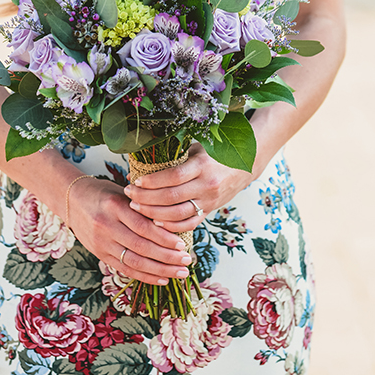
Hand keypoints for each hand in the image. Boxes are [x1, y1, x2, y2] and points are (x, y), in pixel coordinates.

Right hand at [68, 176, 194, 285]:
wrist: (72, 200)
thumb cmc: (103, 193)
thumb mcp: (123, 192)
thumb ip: (143, 207)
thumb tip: (174, 223)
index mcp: (114, 206)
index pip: (143, 227)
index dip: (164, 238)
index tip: (182, 244)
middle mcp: (106, 226)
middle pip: (141, 247)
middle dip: (167, 257)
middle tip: (187, 261)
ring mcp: (101, 243)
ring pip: (134, 262)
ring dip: (160, 270)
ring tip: (180, 273)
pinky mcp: (99, 254)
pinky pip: (125, 269)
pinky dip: (145, 276)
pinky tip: (162, 279)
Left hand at [123, 143, 250, 232]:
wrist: (245, 164)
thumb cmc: (215, 153)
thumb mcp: (196, 148)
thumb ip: (173, 157)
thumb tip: (142, 164)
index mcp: (202, 165)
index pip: (173, 177)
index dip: (152, 181)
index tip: (135, 181)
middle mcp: (207, 185)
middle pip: (172, 197)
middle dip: (147, 198)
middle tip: (129, 195)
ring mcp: (209, 200)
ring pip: (178, 214)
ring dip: (154, 213)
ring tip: (137, 207)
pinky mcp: (210, 211)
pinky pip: (189, 224)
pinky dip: (171, 226)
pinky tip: (156, 222)